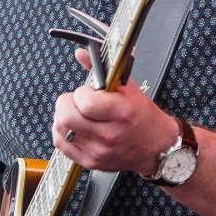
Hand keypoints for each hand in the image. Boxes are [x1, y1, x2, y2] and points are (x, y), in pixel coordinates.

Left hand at [52, 48, 178, 173]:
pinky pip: (62, 145)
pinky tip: (72, 126)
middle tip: (75, 101)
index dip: (81, 93)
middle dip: (65, 103)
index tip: (88, 92)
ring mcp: (99, 151)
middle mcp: (109, 134)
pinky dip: (61, 132)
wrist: (155, 146)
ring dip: (62, 117)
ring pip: (61, 130)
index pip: (85, 102)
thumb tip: (81, 53)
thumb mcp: (128, 87)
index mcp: (121, 112)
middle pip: (67, 117)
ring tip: (75, 113)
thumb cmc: (142, 115)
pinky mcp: (91, 162)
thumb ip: (101, 69)